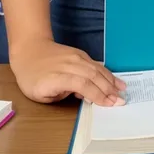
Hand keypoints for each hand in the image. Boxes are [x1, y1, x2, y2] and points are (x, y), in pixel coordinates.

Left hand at [10, 38, 126, 105]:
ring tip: (123, 90)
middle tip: (121, 101)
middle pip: (93, 76)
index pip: (82, 85)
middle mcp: (70, 64)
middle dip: (108, 90)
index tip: (109, 104)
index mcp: (58, 77)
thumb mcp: (40, 94)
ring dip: (111, 80)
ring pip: (97, 69)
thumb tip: (80, 94)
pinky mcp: (80, 53)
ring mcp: (76, 57)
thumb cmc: (32, 77)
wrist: (30, 50)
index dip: (97, 95)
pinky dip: (107, 72)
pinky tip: (114, 79)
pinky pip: (96, 64)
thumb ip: (61, 95)